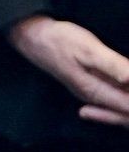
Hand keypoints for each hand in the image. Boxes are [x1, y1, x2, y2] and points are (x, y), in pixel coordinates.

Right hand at [7, 16, 128, 126]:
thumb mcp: (88, 49)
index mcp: (96, 91)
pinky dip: (126, 101)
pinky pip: (116, 101)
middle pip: (126, 113)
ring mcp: (92, 93)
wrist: (32, 38)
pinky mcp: (92, 86)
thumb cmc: (60, 40)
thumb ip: (114, 66)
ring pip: (122, 108)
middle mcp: (95, 97)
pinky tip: (128, 89)